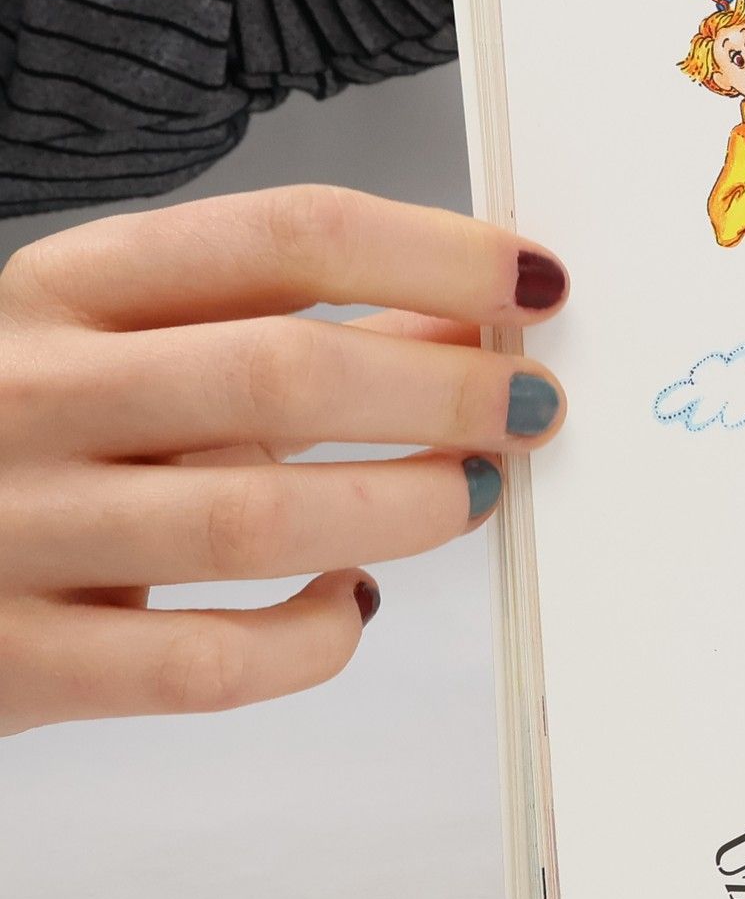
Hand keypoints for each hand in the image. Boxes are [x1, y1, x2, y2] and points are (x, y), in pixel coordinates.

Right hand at [0, 186, 569, 735]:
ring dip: (404, 506)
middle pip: (284, 373)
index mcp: (67, 288)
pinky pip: (208, 662)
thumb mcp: (134, 350)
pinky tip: (352, 603)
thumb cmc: (35, 438)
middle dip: (445, 389)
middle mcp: (28, 393)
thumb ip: (296, 328)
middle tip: (537, 406)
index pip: (286, 235)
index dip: (436, 251)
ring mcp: (12, 530)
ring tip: (476, 494)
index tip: (537, 282)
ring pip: (255, 521)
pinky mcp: (16, 662)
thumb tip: (475, 312)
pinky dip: (312, 637)